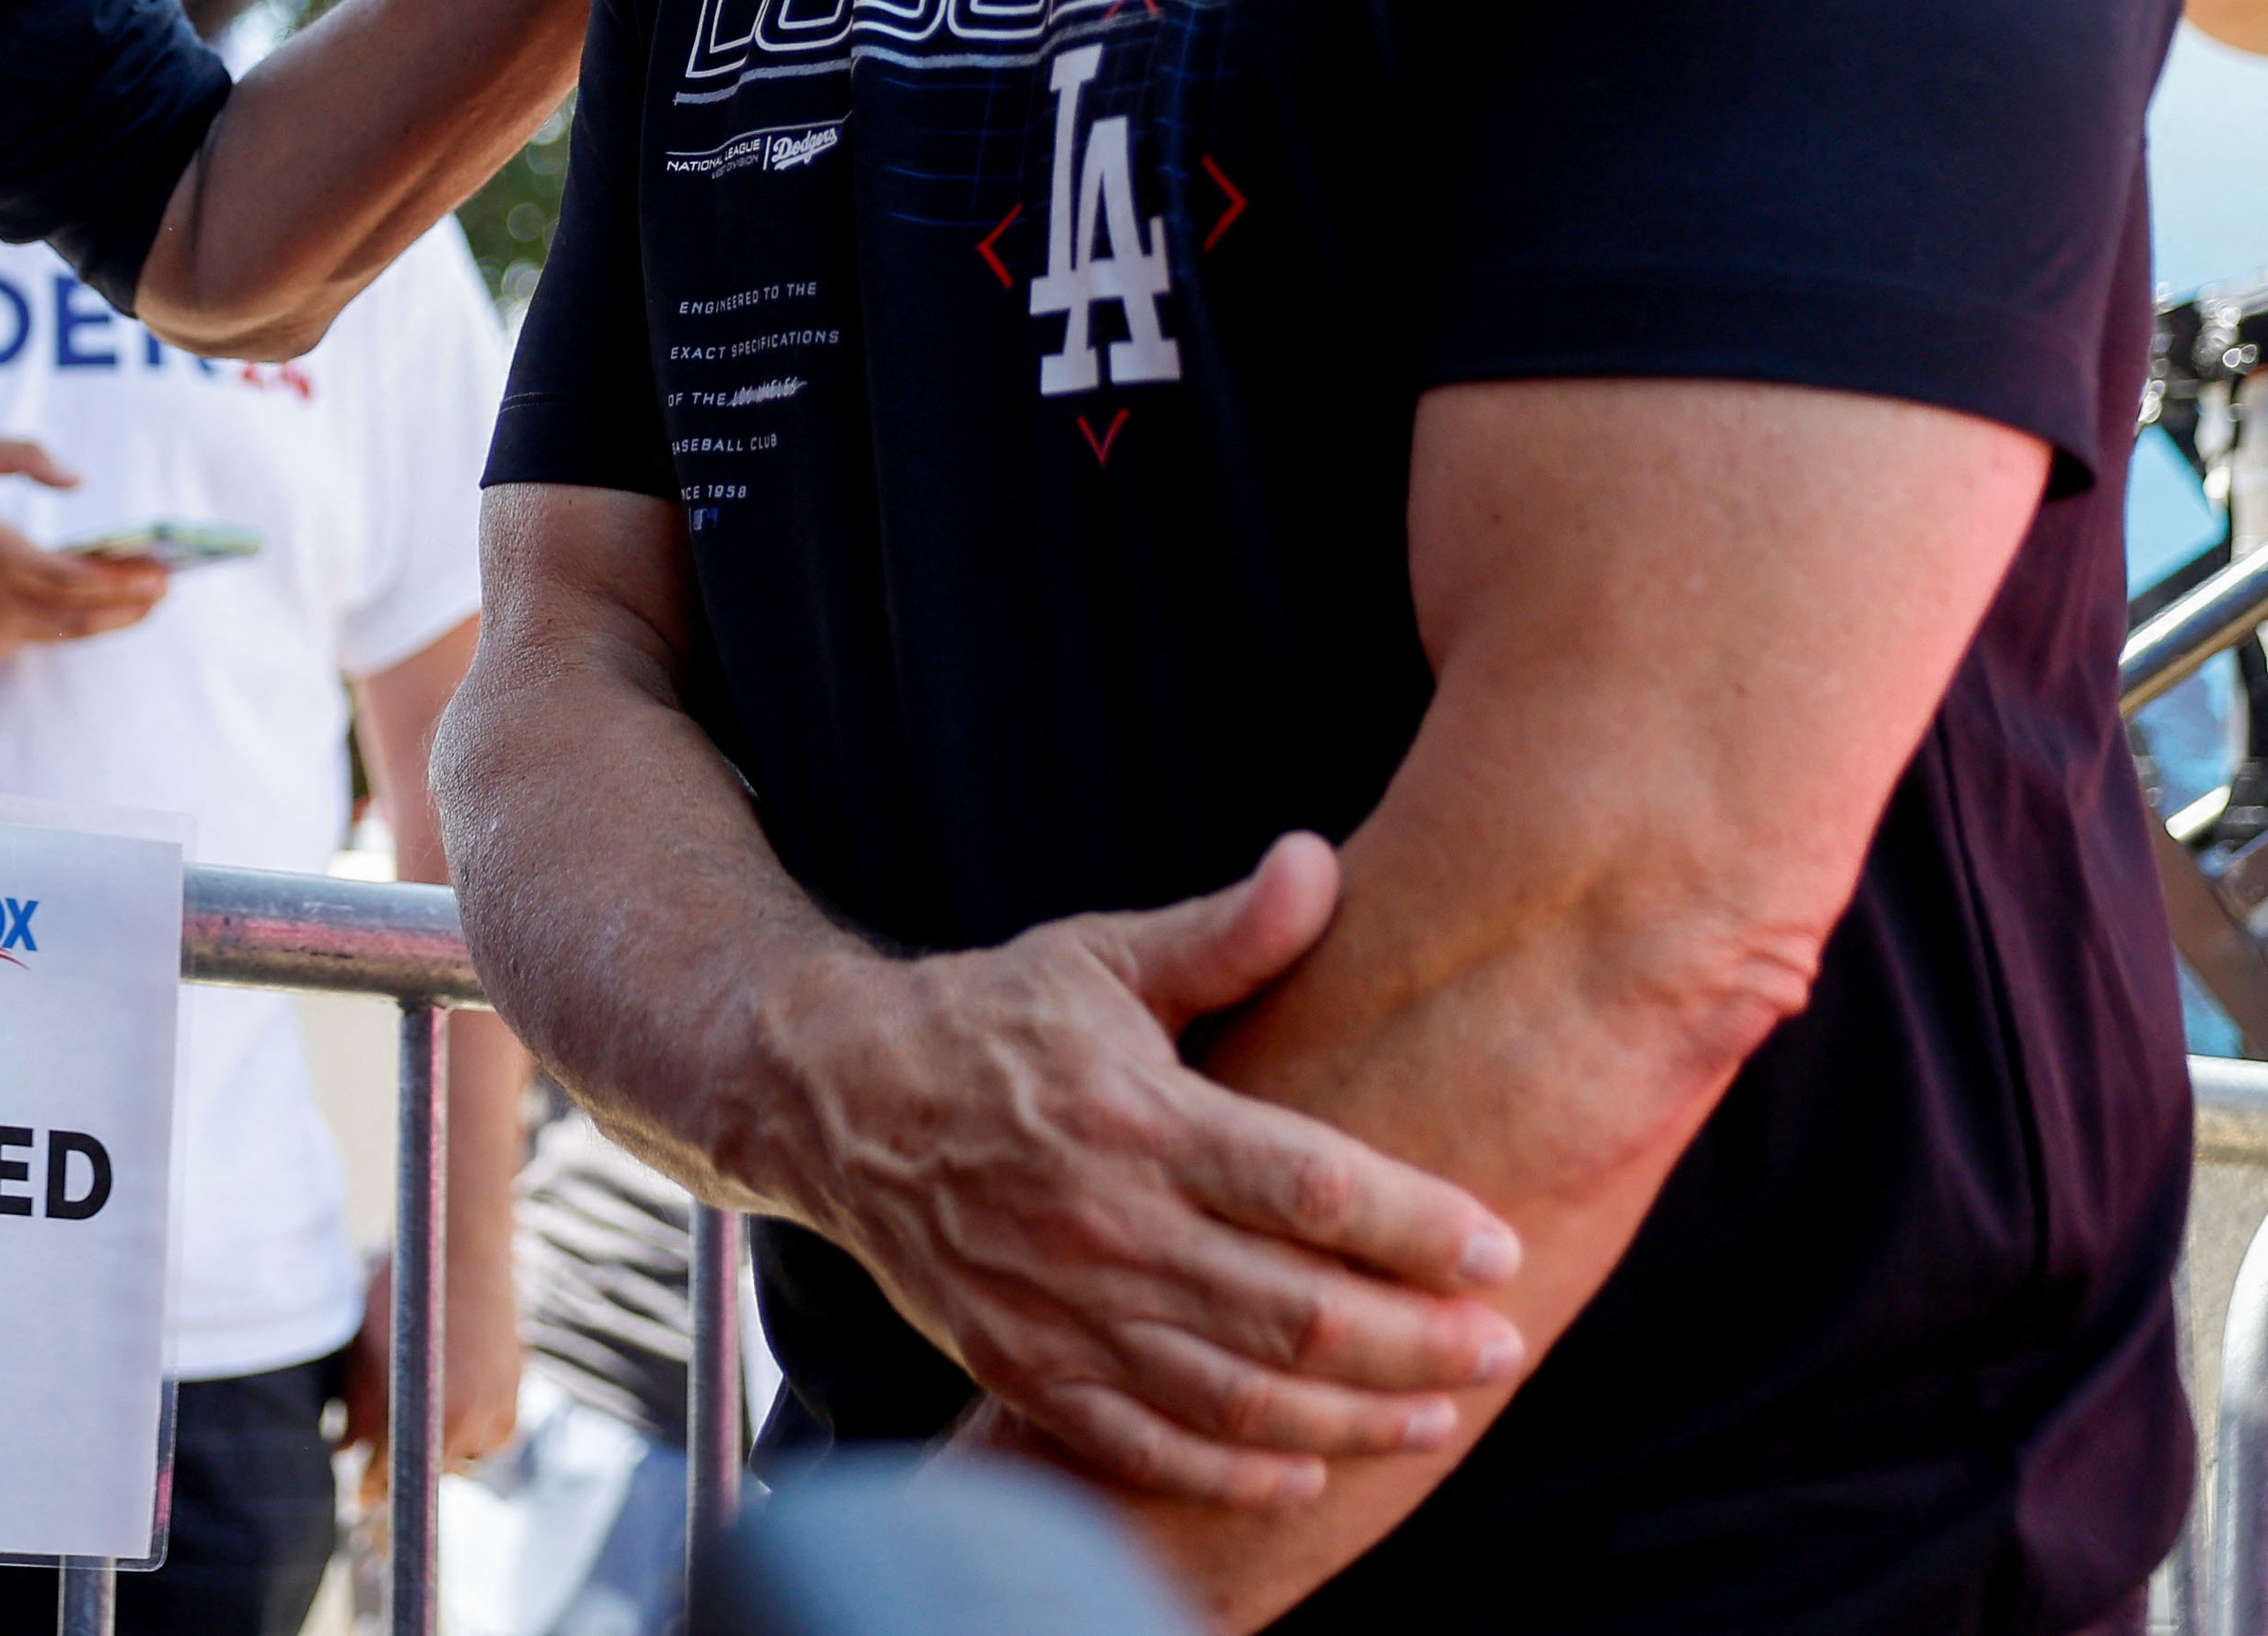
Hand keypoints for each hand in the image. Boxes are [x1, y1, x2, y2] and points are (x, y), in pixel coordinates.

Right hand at [0, 440, 164, 660]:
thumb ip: (24, 455)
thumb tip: (78, 479)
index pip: (69, 578)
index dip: (119, 581)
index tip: (161, 573)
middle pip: (78, 616)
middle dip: (130, 605)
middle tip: (168, 587)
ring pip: (64, 634)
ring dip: (109, 620)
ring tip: (145, 600)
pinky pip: (36, 635)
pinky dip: (69, 621)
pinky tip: (97, 604)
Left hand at [339, 1245, 526, 1483]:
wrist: (462, 1250)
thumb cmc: (404, 1296)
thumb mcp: (369, 1352)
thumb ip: (361, 1409)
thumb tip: (345, 1451)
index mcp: (435, 1414)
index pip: (402, 1473)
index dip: (377, 1485)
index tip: (362, 1496)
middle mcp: (474, 1419)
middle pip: (435, 1468)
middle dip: (406, 1460)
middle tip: (379, 1448)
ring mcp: (501, 1407)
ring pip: (465, 1454)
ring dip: (442, 1444)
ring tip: (419, 1407)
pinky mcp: (517, 1392)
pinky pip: (492, 1435)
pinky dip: (472, 1428)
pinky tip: (451, 1397)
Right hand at [764, 834, 1524, 1507]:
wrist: (833, 1099)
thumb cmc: (989, 1020)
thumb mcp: (1102, 957)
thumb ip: (1227, 933)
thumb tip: (1320, 860)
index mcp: (1139, 1116)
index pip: (1313, 1188)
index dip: (1419, 1227)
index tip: (1500, 1248)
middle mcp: (1106, 1224)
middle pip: (1297, 1311)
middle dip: (1419, 1340)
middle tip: (1503, 1345)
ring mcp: (1062, 1308)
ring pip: (1238, 1396)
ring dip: (1354, 1419)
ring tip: (1439, 1417)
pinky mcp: (1022, 1365)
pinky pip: (1144, 1447)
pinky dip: (1233, 1474)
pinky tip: (1307, 1475)